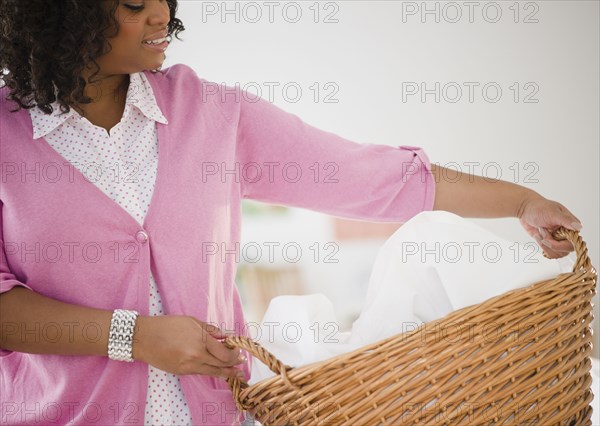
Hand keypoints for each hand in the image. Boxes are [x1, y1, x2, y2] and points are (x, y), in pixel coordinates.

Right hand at [131, 315, 245, 378]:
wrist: (144, 338)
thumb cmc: (167, 325)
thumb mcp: (192, 322)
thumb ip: (212, 330)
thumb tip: (228, 336)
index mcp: (201, 340)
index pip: (225, 353)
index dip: (235, 353)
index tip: (238, 349)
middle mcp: (197, 355)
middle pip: (222, 364)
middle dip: (234, 363)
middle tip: (241, 361)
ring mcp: (189, 366)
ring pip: (213, 372)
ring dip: (226, 371)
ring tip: (236, 372)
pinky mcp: (182, 372)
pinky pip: (201, 372)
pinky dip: (212, 371)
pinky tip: (218, 370)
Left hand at [518, 193, 582, 258]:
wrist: (525, 209)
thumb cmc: (539, 208)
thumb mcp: (552, 213)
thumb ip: (566, 220)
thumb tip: (579, 227)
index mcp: (571, 227)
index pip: (573, 244)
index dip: (560, 245)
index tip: (547, 239)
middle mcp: (567, 235)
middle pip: (564, 251)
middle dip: (550, 244)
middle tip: (542, 231)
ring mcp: (558, 240)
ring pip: (556, 253)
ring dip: (544, 244)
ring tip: (540, 230)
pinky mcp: (549, 243)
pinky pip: (548, 252)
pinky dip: (541, 245)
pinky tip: (538, 234)